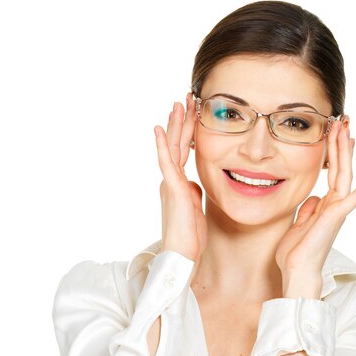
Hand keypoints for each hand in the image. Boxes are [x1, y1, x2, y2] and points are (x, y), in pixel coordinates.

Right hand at [154, 93, 206, 261]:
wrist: (182, 256)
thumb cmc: (190, 238)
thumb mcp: (196, 209)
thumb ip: (194, 192)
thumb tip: (195, 182)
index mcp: (178, 185)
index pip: (183, 152)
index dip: (187, 132)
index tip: (193, 114)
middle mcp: (171, 181)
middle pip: (176, 145)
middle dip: (182, 122)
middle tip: (186, 99)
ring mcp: (170, 184)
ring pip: (172, 148)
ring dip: (175, 125)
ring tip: (178, 104)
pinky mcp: (172, 190)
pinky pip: (167, 163)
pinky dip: (162, 145)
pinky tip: (159, 129)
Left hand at [275, 119, 355, 279]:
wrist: (296, 270)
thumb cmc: (295, 253)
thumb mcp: (297, 224)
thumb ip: (307, 209)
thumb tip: (314, 197)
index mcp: (324, 206)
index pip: (331, 174)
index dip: (332, 154)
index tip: (333, 135)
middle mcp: (334, 205)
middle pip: (339, 169)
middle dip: (339, 144)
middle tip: (341, 121)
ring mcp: (337, 209)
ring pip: (344, 174)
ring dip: (345, 151)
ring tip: (346, 128)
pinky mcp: (337, 215)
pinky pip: (355, 195)